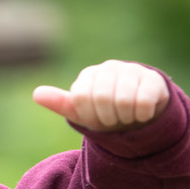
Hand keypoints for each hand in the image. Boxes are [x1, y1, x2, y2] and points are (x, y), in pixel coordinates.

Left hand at [32, 60, 169, 131]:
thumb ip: (61, 104)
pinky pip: (143, 101)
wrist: (140, 114)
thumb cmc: (106, 113)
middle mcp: (109, 68)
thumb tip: (37, 94)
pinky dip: (141, 115)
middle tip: (114, 120)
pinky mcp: (153, 79)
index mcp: (88, 76)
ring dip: (125, 117)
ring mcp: (132, 71)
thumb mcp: (81, 113)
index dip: (90, 116)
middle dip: (108, 118)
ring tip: (128, 116)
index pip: (81, 97)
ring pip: (123, 100)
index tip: (97, 119)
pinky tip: (142, 113)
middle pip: (102, 98)